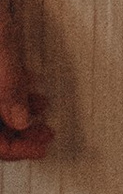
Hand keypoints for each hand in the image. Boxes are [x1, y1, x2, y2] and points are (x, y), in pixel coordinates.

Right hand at [0, 0, 52, 160]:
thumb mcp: (1, 45)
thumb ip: (9, 86)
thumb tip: (22, 122)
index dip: (14, 148)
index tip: (43, 145)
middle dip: (17, 133)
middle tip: (47, 132)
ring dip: (16, 114)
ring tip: (43, 110)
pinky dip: (9, 93)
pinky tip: (30, 88)